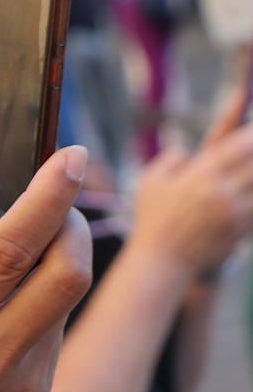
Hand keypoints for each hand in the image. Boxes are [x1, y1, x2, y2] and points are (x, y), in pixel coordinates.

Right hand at [0, 146, 92, 391]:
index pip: (9, 250)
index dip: (47, 197)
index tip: (70, 155)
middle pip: (68, 271)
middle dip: (74, 222)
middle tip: (60, 196)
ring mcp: (22, 381)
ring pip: (61, 298)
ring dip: (54, 260)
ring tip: (17, 248)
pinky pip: (47, 331)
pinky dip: (36, 300)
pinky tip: (2, 304)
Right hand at [127, 92, 252, 276]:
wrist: (163, 259)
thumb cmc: (152, 218)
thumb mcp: (149, 181)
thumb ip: (170, 160)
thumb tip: (186, 150)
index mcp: (199, 175)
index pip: (236, 145)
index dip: (251, 131)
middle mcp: (221, 191)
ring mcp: (235, 211)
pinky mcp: (243, 227)